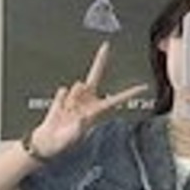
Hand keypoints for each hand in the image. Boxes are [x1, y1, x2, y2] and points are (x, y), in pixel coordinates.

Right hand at [33, 41, 148, 156]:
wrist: (46, 143)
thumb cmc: (62, 144)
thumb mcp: (72, 138)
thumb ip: (78, 127)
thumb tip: (82, 115)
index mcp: (95, 112)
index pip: (115, 100)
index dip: (128, 93)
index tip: (142, 87)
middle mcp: (87, 102)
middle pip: (95, 76)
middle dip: (100, 61)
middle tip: (107, 45)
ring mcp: (74, 98)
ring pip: (76, 86)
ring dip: (72, 98)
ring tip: (67, 112)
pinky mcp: (62, 97)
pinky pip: (62, 91)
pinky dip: (60, 100)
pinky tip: (59, 110)